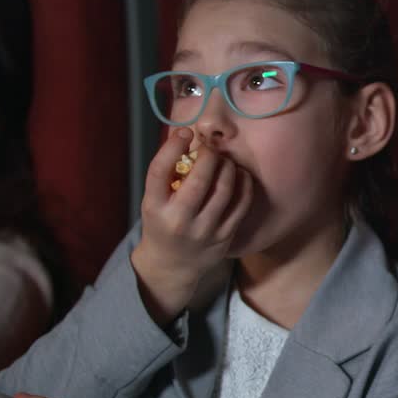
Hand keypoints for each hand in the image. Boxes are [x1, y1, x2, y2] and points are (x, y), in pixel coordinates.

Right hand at [130, 128, 253, 324]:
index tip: (185, 133)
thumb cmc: (163, 223)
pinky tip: (240, 175)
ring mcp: (204, 231)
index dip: (173, 147)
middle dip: (209, 156)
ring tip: (224, 161)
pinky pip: (241, 205)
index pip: (159, 171)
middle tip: (211, 149)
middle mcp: (179, 220)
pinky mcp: (225, 237)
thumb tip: (189, 139)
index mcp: (154, 208)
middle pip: (198, 180)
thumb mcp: (154, 201)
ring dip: (227, 168)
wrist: (173, 264)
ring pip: (223, 190)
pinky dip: (243, 184)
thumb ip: (167, 175)